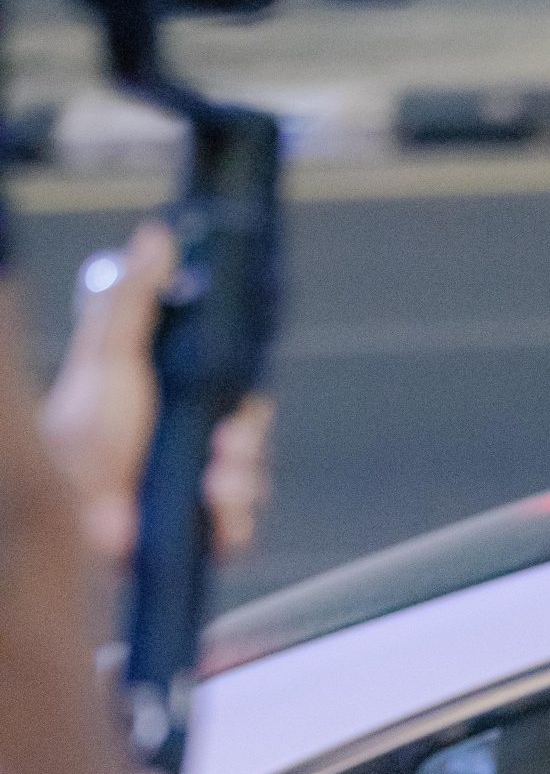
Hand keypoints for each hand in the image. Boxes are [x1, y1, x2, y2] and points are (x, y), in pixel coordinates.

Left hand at [39, 220, 274, 565]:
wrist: (72, 509)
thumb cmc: (81, 432)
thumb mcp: (109, 353)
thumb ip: (136, 297)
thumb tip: (156, 238)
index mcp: (174, 404)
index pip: (235, 397)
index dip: (246, 401)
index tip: (240, 403)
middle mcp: (188, 447)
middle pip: (252, 440)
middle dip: (248, 443)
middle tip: (225, 444)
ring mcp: (194, 494)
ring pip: (252, 485)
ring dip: (243, 481)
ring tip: (214, 481)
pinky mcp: (197, 535)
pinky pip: (242, 531)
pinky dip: (235, 522)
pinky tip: (213, 511)